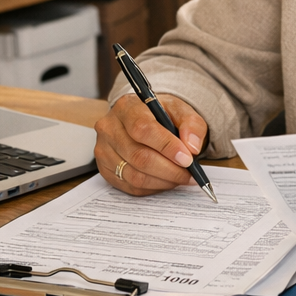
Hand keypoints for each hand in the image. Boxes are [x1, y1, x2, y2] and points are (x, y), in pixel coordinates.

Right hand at [94, 93, 208, 195]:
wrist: (143, 118)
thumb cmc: (161, 114)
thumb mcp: (181, 110)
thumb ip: (191, 124)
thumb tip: (192, 147)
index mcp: (127, 107)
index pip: (143, 129)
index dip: (167, 147)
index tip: (187, 159)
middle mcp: (110, 128)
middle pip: (138, 156)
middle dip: (169, 169)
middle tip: (189, 174)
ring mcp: (104, 150)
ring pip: (134, 175)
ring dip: (163, 181)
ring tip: (180, 177)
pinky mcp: (105, 169)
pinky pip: (130, 186)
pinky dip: (153, 187)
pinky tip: (166, 180)